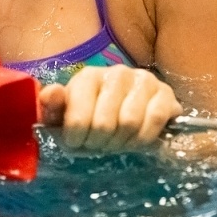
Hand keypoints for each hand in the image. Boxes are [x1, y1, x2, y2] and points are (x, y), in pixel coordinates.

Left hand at [38, 65, 182, 152]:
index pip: (79, 120)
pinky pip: (154, 120)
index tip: (77, 142)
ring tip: (116, 140)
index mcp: (88, 76)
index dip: (77, 140)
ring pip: (130, 123)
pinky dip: (143, 139)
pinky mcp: (165, 93)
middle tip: (99, 143)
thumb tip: (51, 93)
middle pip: (104, 124)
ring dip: (121, 142)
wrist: (124, 112)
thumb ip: (53, 106)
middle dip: (100, 143)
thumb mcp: (65, 114)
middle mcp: (117, 72)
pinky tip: (135, 139)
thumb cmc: (90, 115)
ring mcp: (143, 80)